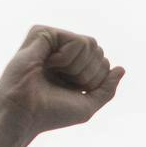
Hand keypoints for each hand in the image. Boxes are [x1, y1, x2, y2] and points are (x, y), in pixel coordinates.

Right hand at [0, 26, 124, 139]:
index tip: (74, 91)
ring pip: (91, 43)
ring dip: (79, 67)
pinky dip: (69, 58)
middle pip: (98, 50)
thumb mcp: (87, 105)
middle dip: (89, 73)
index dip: (96, 80)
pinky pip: (77, 40)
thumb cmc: (50, 113)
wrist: (24, 113)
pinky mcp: (42, 33)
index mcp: (71, 68)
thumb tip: (121, 68)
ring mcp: (51, 41)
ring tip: (54, 73)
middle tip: (65, 83)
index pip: (103, 62)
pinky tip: (48, 64)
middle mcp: (61, 52)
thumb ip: (106, 89)